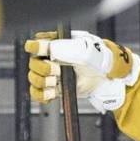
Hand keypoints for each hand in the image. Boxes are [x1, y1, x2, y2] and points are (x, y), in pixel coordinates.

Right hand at [25, 30, 139, 111]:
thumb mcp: (82, 50)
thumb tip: (44, 46)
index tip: (44, 52)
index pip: (34, 45)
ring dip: (42, 82)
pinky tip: (51, 94)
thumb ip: (63, 47)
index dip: (35, 49)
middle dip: (43, 69)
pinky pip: (38, 94)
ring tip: (55, 82)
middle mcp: (49, 59)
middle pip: (33, 65)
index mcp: (53, 45)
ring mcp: (50, 74)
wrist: (106, 76)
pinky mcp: (54, 88)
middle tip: (57, 71)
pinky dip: (42, 96)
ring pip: (34, 79)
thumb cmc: (97, 59)